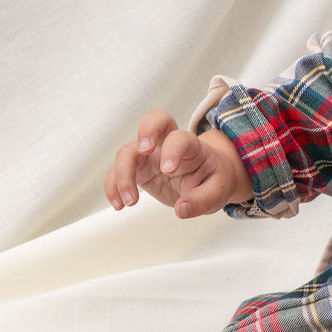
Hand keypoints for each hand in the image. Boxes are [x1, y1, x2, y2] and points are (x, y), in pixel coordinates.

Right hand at [105, 109, 252, 219]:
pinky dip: (113, 186)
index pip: (180, 138)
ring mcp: (150, 155)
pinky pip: (117, 172)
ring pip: (127, 151)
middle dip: (146, 131)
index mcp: (191, 146)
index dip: (173, 150)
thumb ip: (202, 200)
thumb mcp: (218, 192)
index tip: (169, 170)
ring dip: (123, 174)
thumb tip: (182, 210)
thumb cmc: (213, 179)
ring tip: (130, 202)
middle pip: (153, 121)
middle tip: (144, 151)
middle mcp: (168, 144)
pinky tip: (119, 205)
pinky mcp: (138, 169)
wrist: (206, 179)